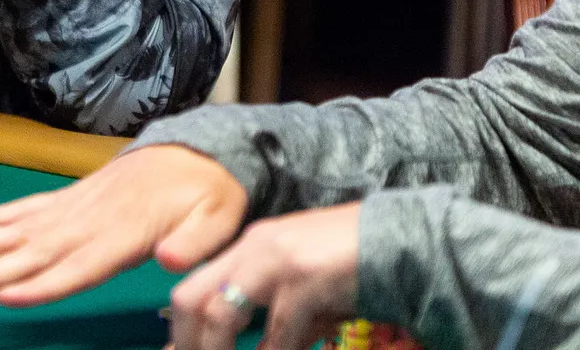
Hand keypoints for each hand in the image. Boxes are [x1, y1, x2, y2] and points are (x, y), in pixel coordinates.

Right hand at [0, 144, 247, 306]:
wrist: (199, 149)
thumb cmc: (210, 192)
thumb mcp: (219, 217)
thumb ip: (194, 243)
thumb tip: (166, 259)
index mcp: (126, 231)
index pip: (79, 265)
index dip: (42, 283)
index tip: (5, 295)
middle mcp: (92, 218)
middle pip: (34, 250)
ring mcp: (77, 205)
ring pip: (20, 228)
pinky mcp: (71, 197)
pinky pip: (26, 207)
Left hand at [166, 202, 360, 349]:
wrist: (399, 241)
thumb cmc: (351, 264)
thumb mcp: (302, 284)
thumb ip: (276, 315)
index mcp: (250, 247)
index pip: (192, 288)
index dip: (180, 332)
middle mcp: (254, 248)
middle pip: (193, 300)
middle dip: (190, 343)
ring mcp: (277, 261)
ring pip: (223, 317)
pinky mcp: (305, 281)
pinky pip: (276, 335)